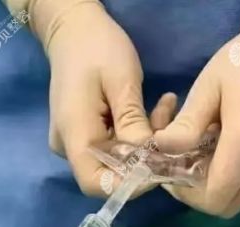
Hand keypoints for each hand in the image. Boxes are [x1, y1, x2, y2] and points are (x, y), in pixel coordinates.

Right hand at [33, 0, 175, 196]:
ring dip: (143, 145)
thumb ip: (133, 123)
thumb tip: (149, 159)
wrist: (72, 30)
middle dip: (142, 160)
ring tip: (163, 110)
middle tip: (170, 129)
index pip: (96, 183)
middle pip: (107, 173)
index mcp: (74, 134)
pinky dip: (134, 136)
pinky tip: (151, 113)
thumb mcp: (121, 81)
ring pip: (113, 161)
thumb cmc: (96, 48)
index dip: (128, 184)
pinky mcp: (83, 134)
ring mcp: (74, 142)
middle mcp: (69, 146)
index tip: (158, 163)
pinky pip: (111, 146)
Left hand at [155, 3, 239, 216]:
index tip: (174, 173)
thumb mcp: (208, 88)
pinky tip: (238, 146)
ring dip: (226, 183)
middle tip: (189, 166)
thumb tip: (159, 152)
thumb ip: (185, 127)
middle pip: (230, 205)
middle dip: (203, 193)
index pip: (212, 200)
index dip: (187, 195)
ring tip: (213, 152)